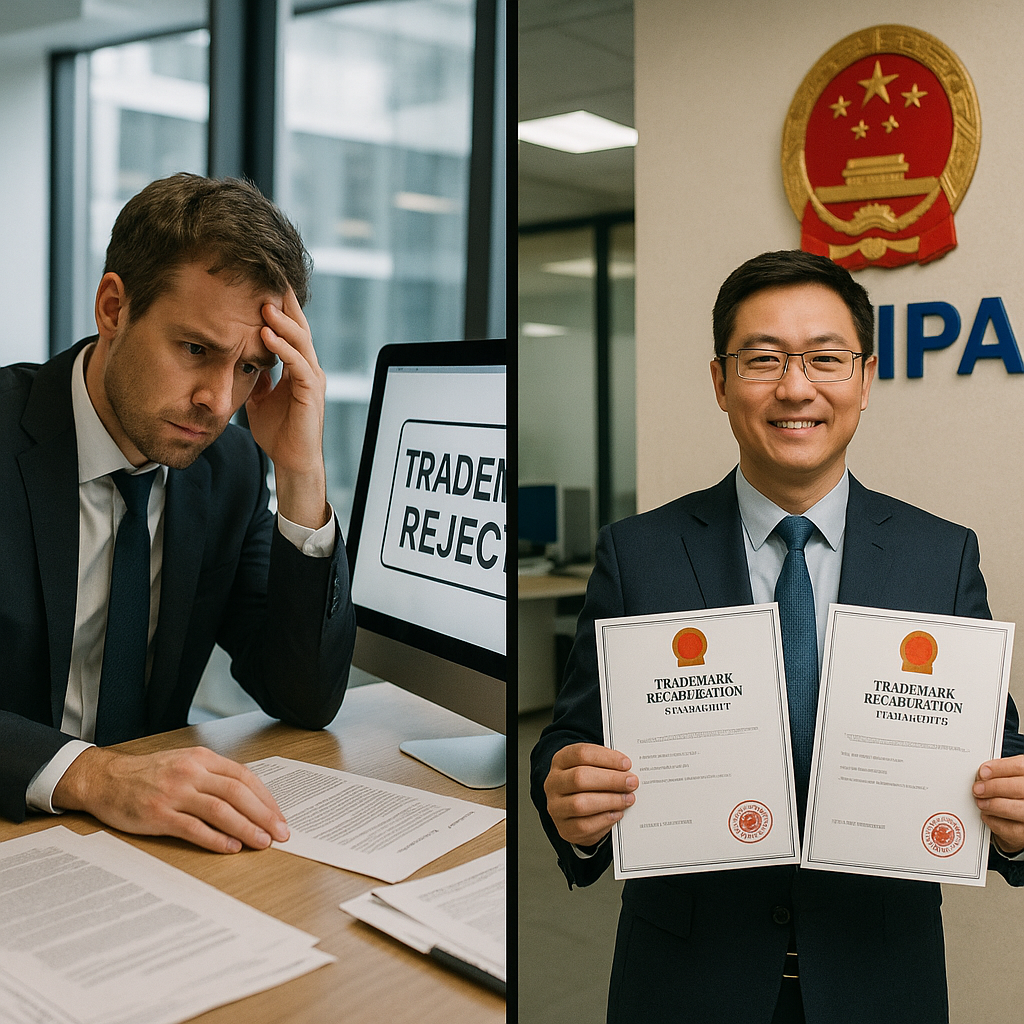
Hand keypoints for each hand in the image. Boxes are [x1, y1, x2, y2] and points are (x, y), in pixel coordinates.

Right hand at [53, 746, 290, 853]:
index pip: (244, 777)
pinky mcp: (158, 815)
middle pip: (237, 793)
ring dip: (246, 828)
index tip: (280, 816)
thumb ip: (214, 776)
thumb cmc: (150, 773)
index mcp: (202, 758)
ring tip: (263, 842)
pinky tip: (231, 848)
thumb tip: (250, 798)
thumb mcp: (186, 763)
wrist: (105, 779)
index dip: (266, 798)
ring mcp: (174, 793)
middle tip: (281, 833)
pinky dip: (216, 839)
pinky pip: (193, 828)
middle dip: (264, 815)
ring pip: (220, 810)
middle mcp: (191, 772)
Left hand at [245, 286, 328, 528]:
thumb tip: (243, 359)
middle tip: (268, 279)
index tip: (262, 285)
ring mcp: (313, 379)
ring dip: (282, 322)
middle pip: (300, 326)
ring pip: (301, 341)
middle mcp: (309, 368)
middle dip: (285, 303)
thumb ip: (257, 377)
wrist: (292, 460)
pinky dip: (283, 348)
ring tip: (264, 304)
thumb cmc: (278, 433)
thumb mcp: (260, 398)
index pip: (290, 329)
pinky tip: (266, 335)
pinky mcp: (312, 392)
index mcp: (298, 367)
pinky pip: (299, 364)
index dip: (279, 307)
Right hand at [544, 742, 637, 847]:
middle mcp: (554, 782)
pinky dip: (605, 819)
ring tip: (627, 798)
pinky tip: (617, 813)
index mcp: (560, 761)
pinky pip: (584, 826)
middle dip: (610, 780)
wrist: (574, 812)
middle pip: (579, 778)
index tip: (627, 764)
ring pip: (580, 803)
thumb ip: (607, 766)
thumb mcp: (594, 768)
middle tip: (631, 782)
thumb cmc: (589, 784)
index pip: (580, 754)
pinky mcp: (565, 828)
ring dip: (610, 800)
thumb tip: (628, 771)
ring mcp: (556, 807)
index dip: (606, 758)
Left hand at [974, 755, 1023, 854]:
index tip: (983, 772)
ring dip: (992, 805)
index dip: (1000, 768)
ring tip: (981, 803)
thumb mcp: (1010, 777)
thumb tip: (982, 773)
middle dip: (993, 787)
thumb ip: (1000, 773)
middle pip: (1018, 788)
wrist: (1019, 818)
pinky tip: (987, 815)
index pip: (1020, 767)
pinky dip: (994, 821)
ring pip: (1015, 809)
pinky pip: (1010, 828)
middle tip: (977, 789)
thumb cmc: (1014, 793)